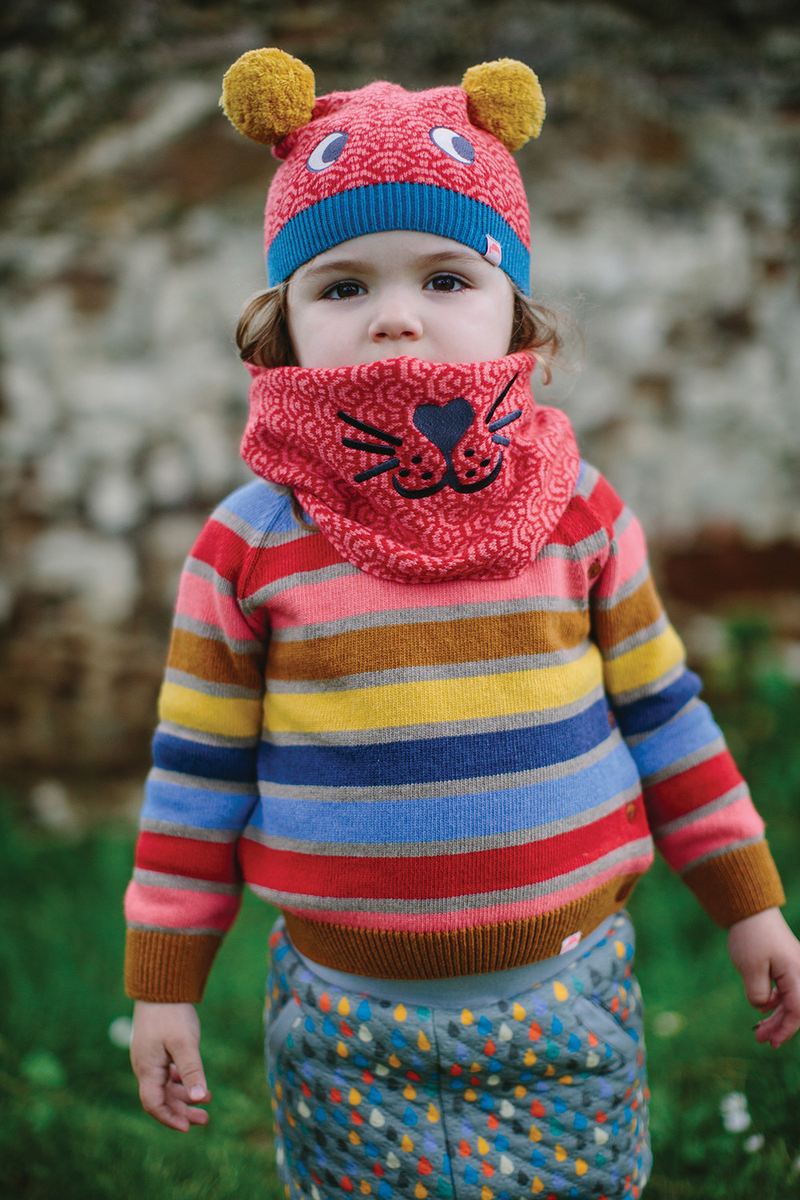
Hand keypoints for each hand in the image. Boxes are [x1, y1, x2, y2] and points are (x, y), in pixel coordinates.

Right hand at [130, 1000, 210, 1130]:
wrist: (161, 987)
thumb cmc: (172, 1014)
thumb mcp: (184, 1043)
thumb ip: (192, 1071)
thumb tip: (200, 1098)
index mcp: (147, 1069)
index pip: (154, 1104)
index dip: (170, 1118)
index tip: (188, 1128)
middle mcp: (145, 1067)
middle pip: (161, 1098)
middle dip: (182, 1110)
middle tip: (205, 1119)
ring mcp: (150, 1058)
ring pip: (166, 1086)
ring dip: (185, 1096)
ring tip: (208, 1101)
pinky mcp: (157, 1049)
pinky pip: (167, 1073)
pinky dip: (182, 1080)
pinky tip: (197, 1082)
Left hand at [727, 907, 799, 1047]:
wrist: (751, 911)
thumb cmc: (751, 937)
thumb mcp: (750, 970)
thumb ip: (758, 995)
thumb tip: (762, 1007)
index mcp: (797, 974)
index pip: (797, 1011)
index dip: (785, 1030)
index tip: (772, 1042)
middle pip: (795, 1008)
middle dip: (779, 1026)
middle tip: (760, 1039)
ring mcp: (796, 968)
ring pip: (790, 1000)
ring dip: (776, 1016)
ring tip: (759, 1030)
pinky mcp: (788, 965)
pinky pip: (786, 990)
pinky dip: (775, 1001)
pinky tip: (763, 1008)